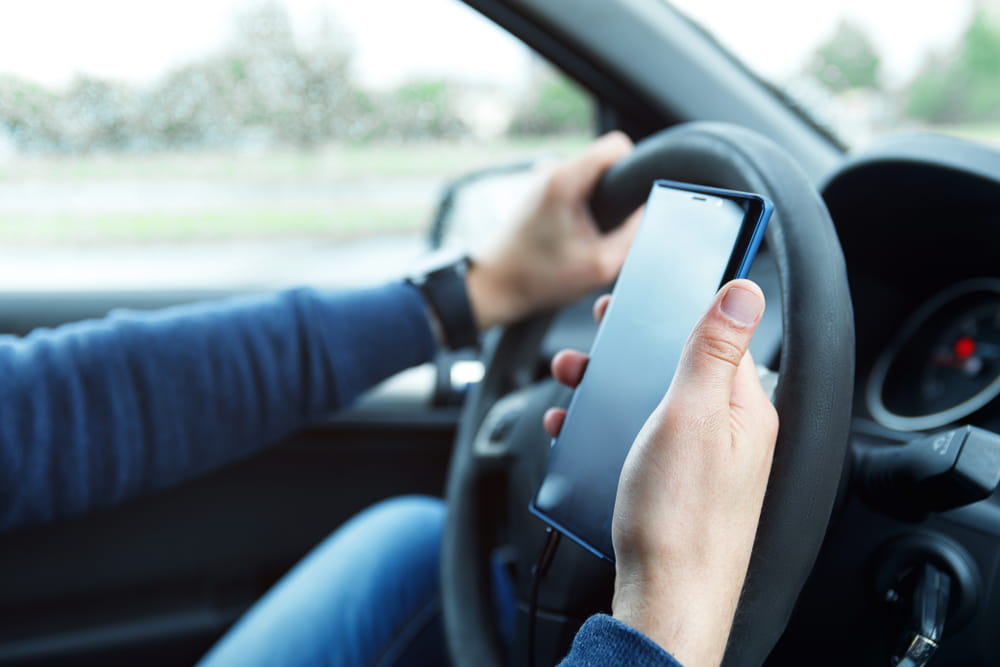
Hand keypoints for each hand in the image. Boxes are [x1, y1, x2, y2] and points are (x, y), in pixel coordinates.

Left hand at [465, 131, 641, 329]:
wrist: (496, 286)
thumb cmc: (539, 278)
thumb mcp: (601, 265)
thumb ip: (634, 235)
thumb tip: (648, 211)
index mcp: (565, 179)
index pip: (617, 145)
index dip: (634, 167)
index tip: (633, 198)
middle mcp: (552, 169)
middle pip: (605, 162)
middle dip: (615, 194)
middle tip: (604, 230)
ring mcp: (542, 178)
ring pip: (591, 176)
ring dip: (597, 203)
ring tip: (585, 236)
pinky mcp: (539, 190)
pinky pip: (576, 188)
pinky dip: (582, 208)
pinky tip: (572, 236)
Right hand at [544, 281, 777, 666]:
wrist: (667, 602)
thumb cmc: (682, 519)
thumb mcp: (695, 415)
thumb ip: (714, 350)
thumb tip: (744, 291)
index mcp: (744, 409)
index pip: (717, 341)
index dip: (674, 315)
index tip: (634, 304)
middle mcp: (728, 434)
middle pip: (677, 372)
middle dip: (629, 354)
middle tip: (591, 347)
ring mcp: (700, 463)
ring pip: (652, 406)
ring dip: (610, 389)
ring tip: (573, 386)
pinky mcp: (673, 487)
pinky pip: (638, 442)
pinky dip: (607, 428)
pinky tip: (580, 432)